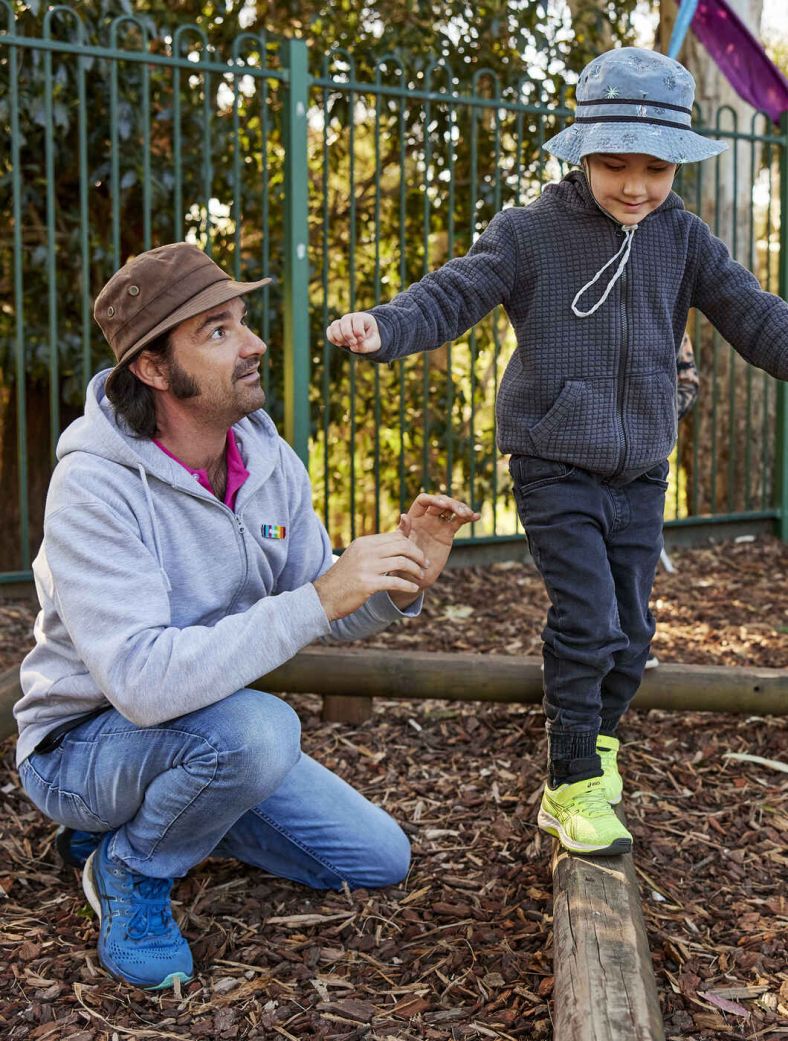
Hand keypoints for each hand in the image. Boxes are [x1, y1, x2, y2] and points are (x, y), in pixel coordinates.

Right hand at [313, 531, 427, 620]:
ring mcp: (366, 567)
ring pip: (402, 562)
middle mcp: (366, 551)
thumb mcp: (358, 556)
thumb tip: (398, 535)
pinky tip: (414, 589)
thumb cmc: (344, 578)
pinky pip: (396, 581)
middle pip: (402, 546)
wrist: (324, 597)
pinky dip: (408, 585)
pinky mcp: (368, 584)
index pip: (396, 537)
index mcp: (364, 542)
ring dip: (415, 570)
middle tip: (425, 565)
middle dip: (418, 555)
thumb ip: (377, 547)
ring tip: (420, 577)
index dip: (412, 545)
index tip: (419, 555)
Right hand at [326, 313, 380, 353]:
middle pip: (344, 321)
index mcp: (362, 317)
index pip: (357, 320)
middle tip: (353, 343)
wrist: (367, 338)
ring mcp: (342, 322)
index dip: (358, 332)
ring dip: (339, 337)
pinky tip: (340, 344)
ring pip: (334, 326)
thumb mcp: (374, 343)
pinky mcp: (336, 329)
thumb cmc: (371, 339)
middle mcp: (351, 317)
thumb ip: (366, 346)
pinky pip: (329, 331)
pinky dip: (332, 339)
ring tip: (346, 344)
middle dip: (348, 335)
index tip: (362, 338)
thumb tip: (353, 347)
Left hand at [394, 493, 479, 593]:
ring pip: (451, 509)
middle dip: (452, 504)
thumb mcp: (402, 546)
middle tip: (461, 512)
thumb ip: (403, 531)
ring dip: (461, 508)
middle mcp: (426, 517)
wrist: (416, 576)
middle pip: (441, 502)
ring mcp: (438, 524)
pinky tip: (476, 517)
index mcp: (414, 517)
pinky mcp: (448, 532)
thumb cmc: (404, 561)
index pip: (423, 501)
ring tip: (468, 514)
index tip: (443, 506)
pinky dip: (468, 517)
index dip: (433, 500)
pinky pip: (459, 521)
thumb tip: (404, 515)